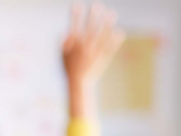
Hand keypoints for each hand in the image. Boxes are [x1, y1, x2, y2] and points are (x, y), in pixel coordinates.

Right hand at [62, 2, 124, 116]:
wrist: (79, 83)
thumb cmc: (69, 69)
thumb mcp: (62, 55)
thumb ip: (63, 42)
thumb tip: (66, 30)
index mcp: (74, 44)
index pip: (74, 26)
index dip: (75, 14)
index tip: (76, 4)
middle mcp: (85, 45)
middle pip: (90, 26)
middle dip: (93, 14)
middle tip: (97, 4)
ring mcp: (95, 50)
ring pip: (102, 34)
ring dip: (107, 23)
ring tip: (111, 13)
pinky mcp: (103, 57)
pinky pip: (110, 46)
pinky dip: (115, 39)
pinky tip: (119, 32)